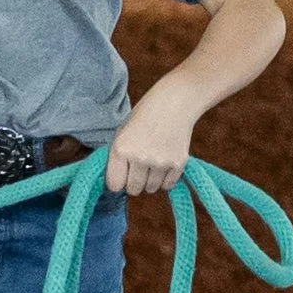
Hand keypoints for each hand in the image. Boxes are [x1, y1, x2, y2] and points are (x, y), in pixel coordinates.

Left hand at [106, 81, 194, 195]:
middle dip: (134, 183)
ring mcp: (160, 162)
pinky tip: (163, 165)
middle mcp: (139, 158)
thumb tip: (115, 182)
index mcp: (121, 149)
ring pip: (151, 189)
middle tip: (138, 170)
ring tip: (151, 164)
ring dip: (150, 182)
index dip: (117, 182)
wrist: (173, 103)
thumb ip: (118, 157)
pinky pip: (168, 185)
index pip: (114, 185)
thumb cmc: (144, 116)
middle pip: (133, 189)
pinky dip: (165, 180)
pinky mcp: (178, 164)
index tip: (122, 176)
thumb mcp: (122, 133)